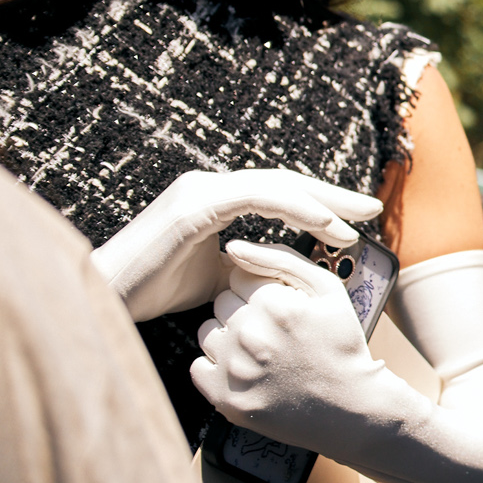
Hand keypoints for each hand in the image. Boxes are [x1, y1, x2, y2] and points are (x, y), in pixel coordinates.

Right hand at [92, 167, 383, 321]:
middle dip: (330, 196)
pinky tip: (324, 224)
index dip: (319, 203)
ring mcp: (201, 190)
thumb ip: (251, 266)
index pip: (278, 193)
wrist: (111, 299)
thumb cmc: (159, 290)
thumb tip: (286, 273)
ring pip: (276, 185)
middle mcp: (210, 186)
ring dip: (320, 203)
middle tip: (371, 208)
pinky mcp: (195, 204)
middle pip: (284, 183)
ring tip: (353, 223)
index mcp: (216, 199)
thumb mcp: (220, 277)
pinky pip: (256, 197)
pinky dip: (294, 208)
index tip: (355, 218)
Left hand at [190, 241, 424, 458]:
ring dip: (229, 337)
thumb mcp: (328, 291)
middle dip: (245, 311)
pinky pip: (198, 367)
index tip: (279, 307)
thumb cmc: (340, 344)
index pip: (239, 276)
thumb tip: (234, 246)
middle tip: (274, 332)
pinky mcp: (225, 399)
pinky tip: (247, 371)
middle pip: (222, 302)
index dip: (261, 288)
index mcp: (276, 305)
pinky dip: (218, 367)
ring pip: (208, 332)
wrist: (350, 407)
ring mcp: (236, 369)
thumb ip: (282, 259)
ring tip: (261, 352)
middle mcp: (251, 335)